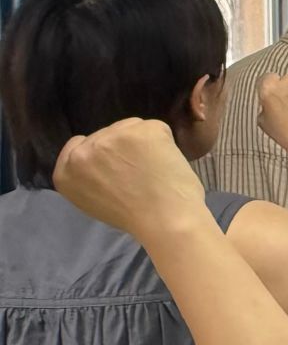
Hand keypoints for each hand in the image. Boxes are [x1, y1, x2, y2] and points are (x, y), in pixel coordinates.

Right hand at [51, 118, 207, 238]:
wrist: (164, 218)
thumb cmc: (133, 216)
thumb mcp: (92, 199)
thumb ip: (88, 175)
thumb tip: (101, 159)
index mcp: (65, 172)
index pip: (77, 143)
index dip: (99, 150)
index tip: (113, 160)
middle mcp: (83, 151)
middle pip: (106, 133)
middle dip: (122, 146)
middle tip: (138, 169)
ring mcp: (111, 136)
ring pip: (130, 127)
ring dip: (142, 141)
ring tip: (152, 167)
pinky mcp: (140, 129)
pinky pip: (155, 127)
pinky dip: (163, 140)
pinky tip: (165, 161)